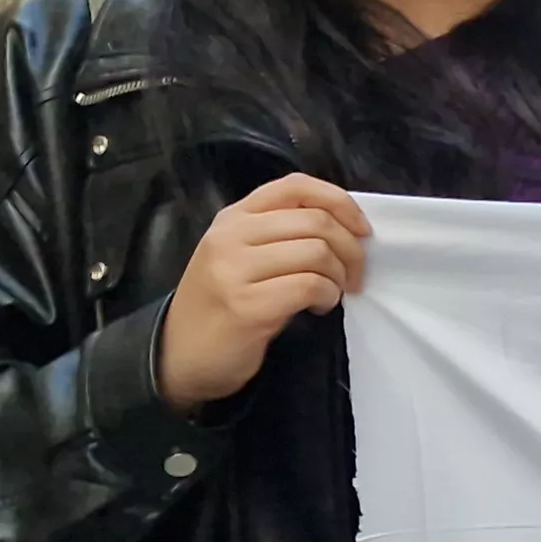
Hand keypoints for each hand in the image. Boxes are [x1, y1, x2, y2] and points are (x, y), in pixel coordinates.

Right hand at [158, 174, 369, 413]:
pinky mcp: (247, 305)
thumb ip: (280, 233)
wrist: (178, 355)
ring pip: (317, 252)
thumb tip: (345, 228)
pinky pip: (310, 286)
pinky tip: (319, 308)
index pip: (296, 186)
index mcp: (234, 217)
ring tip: (331, 294)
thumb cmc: (221, 305)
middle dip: (351, 249)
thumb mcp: (242, 256)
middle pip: (316, 221)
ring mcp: (235, 269)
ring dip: (338, 276)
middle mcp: (231, 235)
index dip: (340, 202)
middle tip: (354, 276)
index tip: (362, 229)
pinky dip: (328, 297)